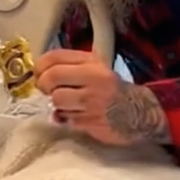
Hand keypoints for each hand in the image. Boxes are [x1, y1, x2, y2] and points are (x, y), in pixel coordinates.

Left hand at [34, 50, 169, 146]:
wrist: (140, 112)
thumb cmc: (112, 89)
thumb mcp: (96, 68)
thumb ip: (71, 65)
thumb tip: (40, 71)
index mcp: (92, 62)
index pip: (55, 57)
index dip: (40, 66)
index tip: (38, 73)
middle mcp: (93, 78)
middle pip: (51, 77)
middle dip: (43, 85)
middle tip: (47, 90)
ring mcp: (92, 101)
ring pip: (57, 100)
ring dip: (57, 104)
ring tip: (67, 104)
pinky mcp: (91, 122)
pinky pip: (66, 118)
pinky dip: (66, 118)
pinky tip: (76, 115)